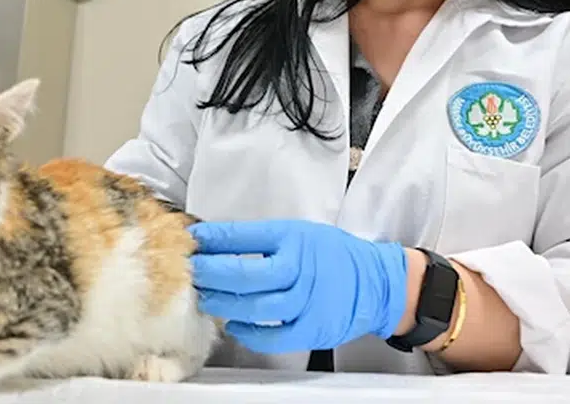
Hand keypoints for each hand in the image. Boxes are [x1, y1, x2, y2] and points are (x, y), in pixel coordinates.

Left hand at [188, 219, 408, 353]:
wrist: (377, 282)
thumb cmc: (334, 255)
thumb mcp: (301, 233)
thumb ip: (264, 239)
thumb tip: (218, 240)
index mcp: (296, 239)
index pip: (247, 236)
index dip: (216, 238)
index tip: (195, 238)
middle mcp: (301, 269)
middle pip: (246, 275)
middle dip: (212, 273)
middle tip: (192, 271)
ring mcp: (307, 301)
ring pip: (256, 307)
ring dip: (225, 304)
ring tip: (206, 298)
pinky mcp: (312, 328)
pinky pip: (274, 336)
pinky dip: (250, 334)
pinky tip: (234, 326)